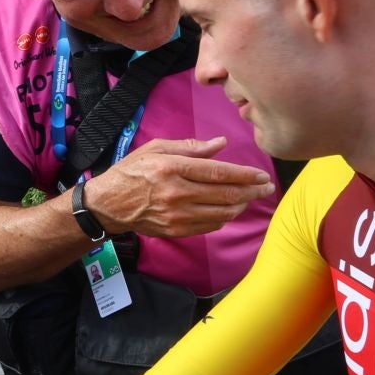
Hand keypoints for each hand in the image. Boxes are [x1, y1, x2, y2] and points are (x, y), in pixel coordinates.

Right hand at [84, 137, 274, 238]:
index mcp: (171, 168)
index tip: (262, 174)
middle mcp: (176, 193)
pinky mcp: (176, 230)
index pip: (218, 172)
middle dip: (252, 190)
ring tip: (250, 197)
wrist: (107, 205)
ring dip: (242, 205)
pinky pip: (211, 225)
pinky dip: (225, 217)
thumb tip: (221, 144)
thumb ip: (190, 147)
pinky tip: (229, 209)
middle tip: (267, 187)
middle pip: (226, 194)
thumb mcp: (155, 150)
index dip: (245, 174)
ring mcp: (177, 215)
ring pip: (223, 212)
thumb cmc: (131, 172)